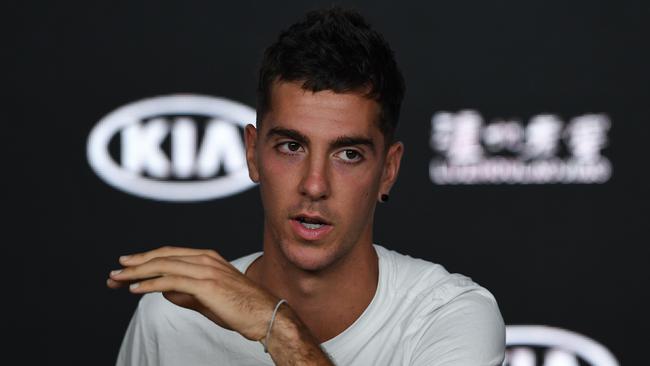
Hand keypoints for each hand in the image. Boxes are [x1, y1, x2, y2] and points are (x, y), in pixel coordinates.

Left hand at [106, 246, 277, 341]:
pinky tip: (134, 289)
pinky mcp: (205, 284)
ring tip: (117, 279)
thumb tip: (164, 291)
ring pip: (163, 266)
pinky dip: (150, 284)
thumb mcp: (208, 299)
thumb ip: (186, 293)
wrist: (265, 315)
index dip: (146, 259)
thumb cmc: (241, 309)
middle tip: (114, 271)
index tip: (127, 267)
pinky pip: (171, 281)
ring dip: (136, 273)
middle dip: (135, 264)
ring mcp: (206, 270)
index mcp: (207, 258)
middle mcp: (205, 259)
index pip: (169, 254)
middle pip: (162, 256)